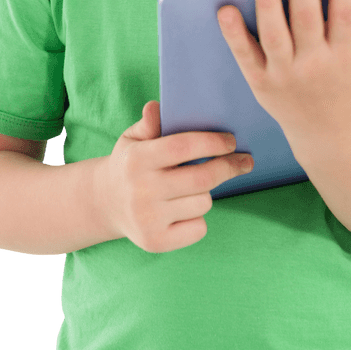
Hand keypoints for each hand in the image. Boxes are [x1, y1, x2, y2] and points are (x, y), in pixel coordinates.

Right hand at [103, 101, 252, 252]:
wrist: (105, 204)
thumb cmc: (130, 164)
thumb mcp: (133, 139)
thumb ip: (149, 123)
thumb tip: (156, 107)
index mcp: (136, 160)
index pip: (182, 147)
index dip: (212, 142)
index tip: (232, 141)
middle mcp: (140, 190)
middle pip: (202, 179)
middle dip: (229, 167)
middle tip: (244, 161)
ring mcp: (148, 219)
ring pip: (203, 203)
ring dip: (207, 193)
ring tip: (196, 187)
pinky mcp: (155, 242)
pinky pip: (198, 228)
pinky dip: (198, 218)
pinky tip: (185, 210)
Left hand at [216, 0, 350, 147]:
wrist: (329, 136)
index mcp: (346, 57)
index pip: (345, 14)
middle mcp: (315, 66)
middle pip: (307, 19)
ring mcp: (285, 75)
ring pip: (275, 34)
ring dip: (267, 2)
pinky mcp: (261, 84)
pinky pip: (246, 55)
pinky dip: (234, 34)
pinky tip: (225, 9)